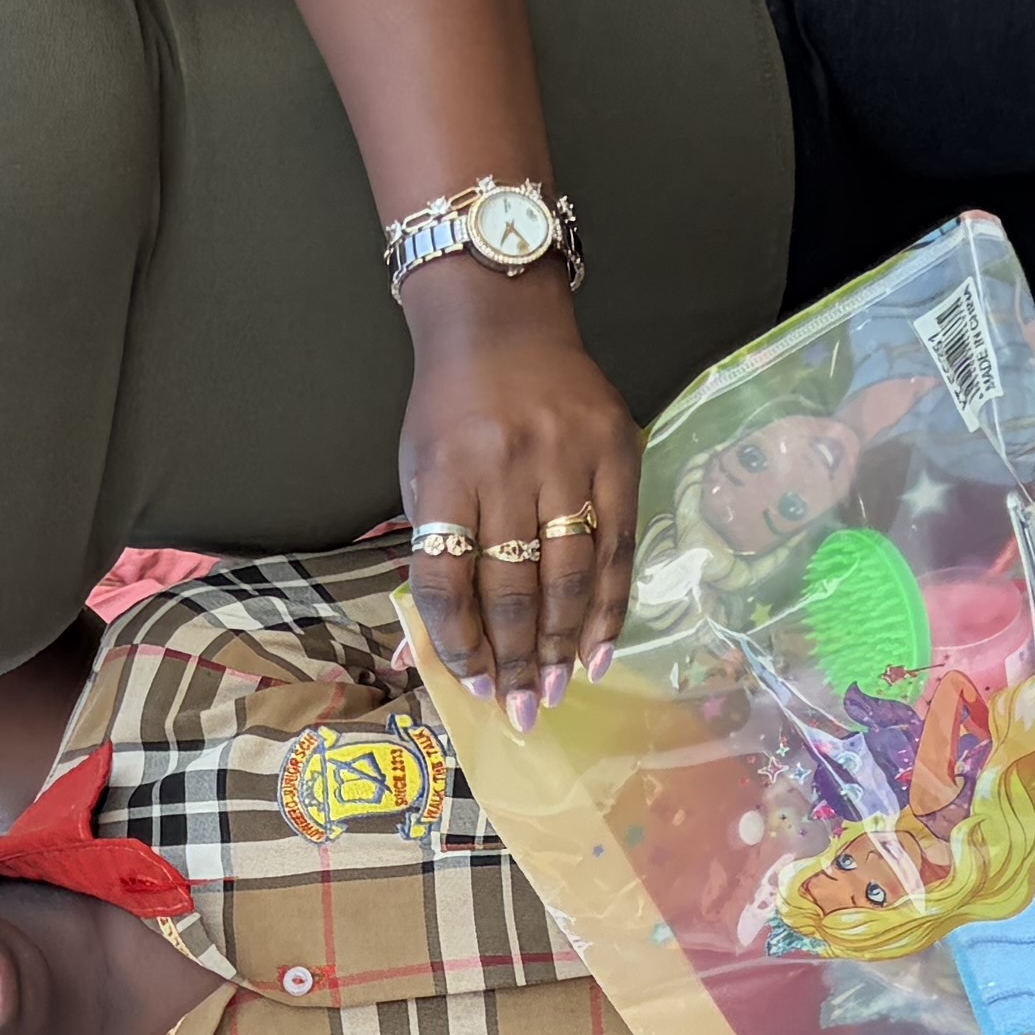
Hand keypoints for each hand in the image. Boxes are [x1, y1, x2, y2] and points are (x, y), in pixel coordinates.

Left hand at [389, 270, 640, 719]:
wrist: (500, 322)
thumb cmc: (449, 409)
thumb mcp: (417, 472)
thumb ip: (429, 552)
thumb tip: (432, 647)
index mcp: (446, 474)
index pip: (448, 578)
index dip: (460, 641)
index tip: (473, 684)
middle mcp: (508, 467)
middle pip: (514, 585)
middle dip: (516, 659)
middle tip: (524, 712)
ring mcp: (567, 458)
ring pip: (570, 573)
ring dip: (563, 644)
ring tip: (557, 692)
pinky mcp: (617, 450)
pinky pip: (617, 545)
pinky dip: (609, 604)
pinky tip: (599, 648)